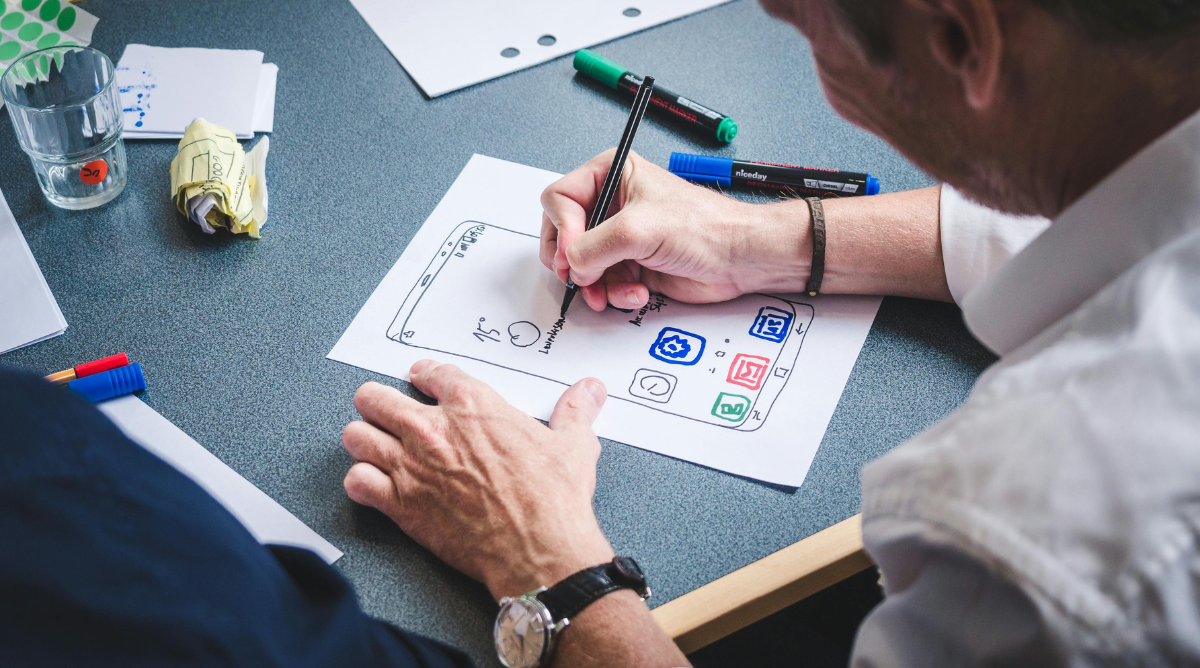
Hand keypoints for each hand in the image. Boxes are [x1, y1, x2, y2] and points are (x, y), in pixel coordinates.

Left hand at [341, 360, 614, 600]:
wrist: (539, 549)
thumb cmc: (553, 499)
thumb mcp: (573, 445)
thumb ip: (575, 411)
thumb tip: (589, 391)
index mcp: (472, 403)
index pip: (430, 372)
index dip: (424, 375)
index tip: (421, 380)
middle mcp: (433, 429)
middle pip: (376, 398)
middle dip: (379, 404)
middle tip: (387, 412)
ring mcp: (411, 465)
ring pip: (356, 436)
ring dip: (364, 440)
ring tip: (374, 446)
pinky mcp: (400, 504)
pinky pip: (356, 481)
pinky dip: (360, 483)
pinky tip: (373, 486)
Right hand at [540, 149, 811, 310]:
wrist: (738, 259)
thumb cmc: (704, 227)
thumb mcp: (637, 229)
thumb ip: (592, 247)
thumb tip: (571, 266)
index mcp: (612, 174)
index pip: (559, 198)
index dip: (562, 229)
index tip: (574, 253)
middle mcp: (612, 204)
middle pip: (564, 235)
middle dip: (572, 262)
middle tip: (579, 278)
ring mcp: (620, 237)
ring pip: (581, 266)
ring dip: (595, 285)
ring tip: (610, 292)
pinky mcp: (630, 265)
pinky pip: (602, 284)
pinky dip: (615, 294)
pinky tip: (637, 292)